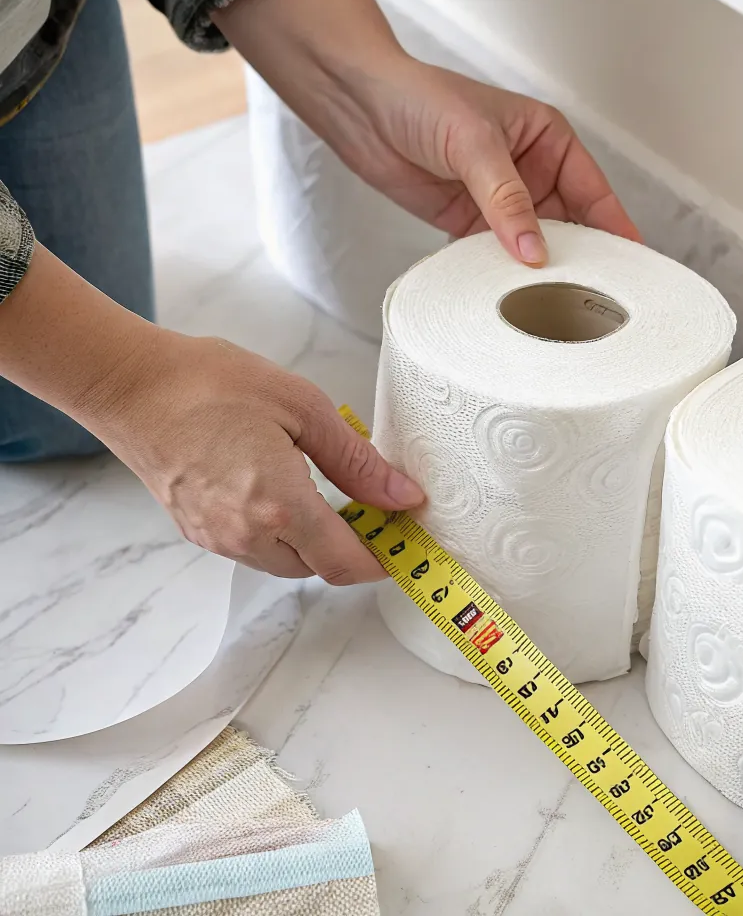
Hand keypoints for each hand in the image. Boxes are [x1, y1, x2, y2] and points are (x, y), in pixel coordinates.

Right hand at [0, 244, 422, 583]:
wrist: (128, 383)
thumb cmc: (209, 384)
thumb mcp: (303, 408)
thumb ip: (357, 461)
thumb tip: (401, 495)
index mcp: (279, 507)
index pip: (346, 563)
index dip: (383, 561)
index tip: (405, 541)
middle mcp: (247, 535)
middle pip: (318, 568)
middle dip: (352, 549)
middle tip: (375, 510)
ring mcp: (216, 538)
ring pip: (285, 562)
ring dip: (316, 542)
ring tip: (335, 497)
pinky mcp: (196, 530)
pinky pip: (253, 548)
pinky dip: (282, 534)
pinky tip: (288, 493)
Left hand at [214, 0, 641, 265]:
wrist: (358, 105)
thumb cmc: (418, 97)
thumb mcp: (473, 142)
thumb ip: (505, 198)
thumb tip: (533, 249)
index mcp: (548, 140)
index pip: (594, 191)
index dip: (615, 228)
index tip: (634, 264)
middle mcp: (531, 172)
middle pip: (569, 225)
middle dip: (581, 259)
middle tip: (597, 299)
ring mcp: (500, 200)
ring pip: (533, 245)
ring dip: (540, 272)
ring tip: (557, 306)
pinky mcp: (468, 222)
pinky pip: (494, 255)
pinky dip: (501, 275)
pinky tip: (511, 296)